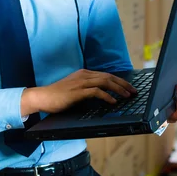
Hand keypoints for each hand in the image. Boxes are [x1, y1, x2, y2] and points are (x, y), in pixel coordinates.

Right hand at [20, 69, 136, 115]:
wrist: (42, 97)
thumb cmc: (57, 96)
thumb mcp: (74, 89)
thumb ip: (86, 89)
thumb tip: (101, 95)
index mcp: (83, 73)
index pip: (106, 75)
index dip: (119, 81)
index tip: (128, 87)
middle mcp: (84, 75)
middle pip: (108, 77)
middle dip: (123, 84)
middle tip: (134, 91)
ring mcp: (80, 82)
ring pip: (105, 82)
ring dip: (118, 89)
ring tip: (128, 96)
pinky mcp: (77, 92)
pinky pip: (96, 92)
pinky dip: (107, 96)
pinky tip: (113, 102)